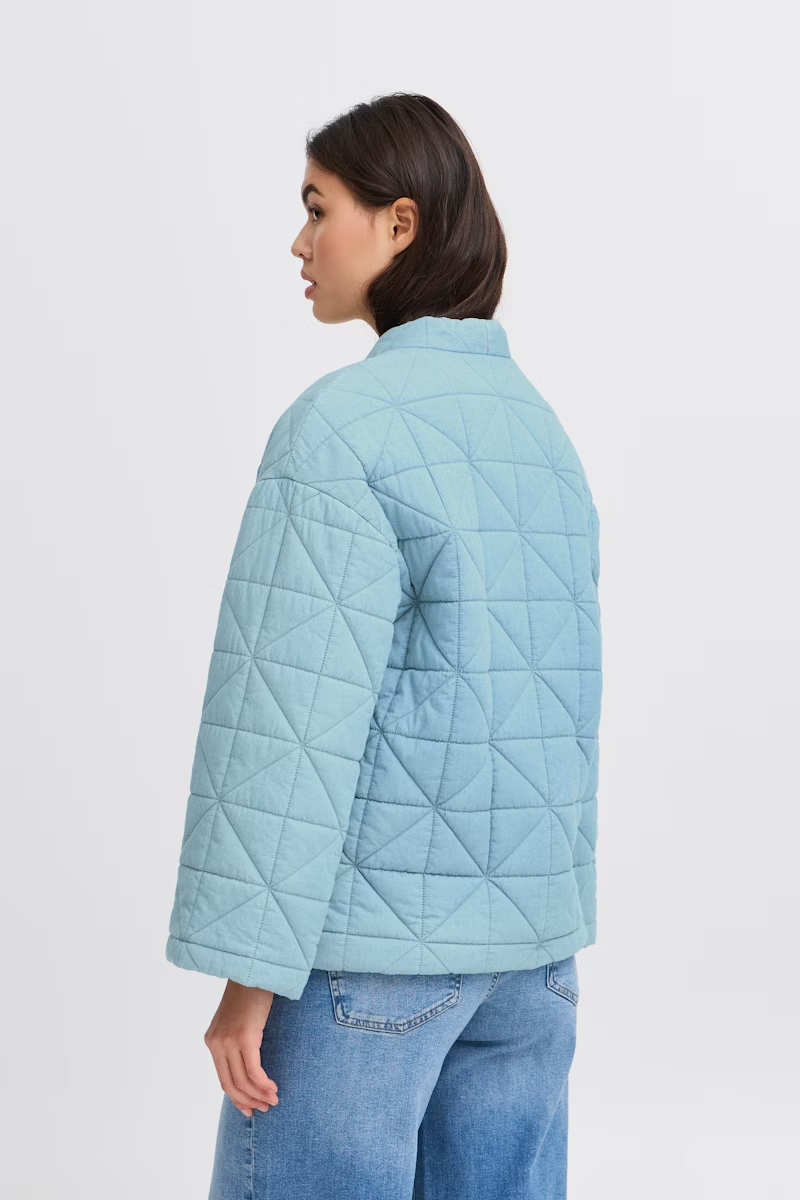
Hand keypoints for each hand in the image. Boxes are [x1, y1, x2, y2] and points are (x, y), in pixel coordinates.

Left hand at [204, 980, 279, 1116]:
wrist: (254, 970)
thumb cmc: (251, 993)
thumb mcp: (237, 1020)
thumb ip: (236, 1040)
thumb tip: (249, 1065)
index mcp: (212, 1040)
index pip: (223, 1078)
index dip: (237, 1097)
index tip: (250, 1108)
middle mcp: (216, 1043)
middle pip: (230, 1085)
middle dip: (248, 1101)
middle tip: (264, 1108)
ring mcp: (229, 1041)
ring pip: (243, 1081)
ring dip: (259, 1095)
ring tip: (273, 1100)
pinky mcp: (245, 1038)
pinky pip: (254, 1071)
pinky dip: (264, 1084)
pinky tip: (273, 1088)